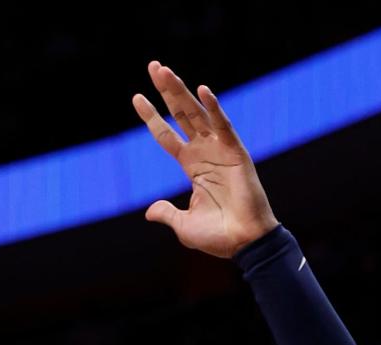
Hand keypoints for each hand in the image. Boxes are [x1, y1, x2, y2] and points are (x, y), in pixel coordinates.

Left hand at [133, 60, 277, 258]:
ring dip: (181, 91)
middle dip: (166, 91)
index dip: (152, 117)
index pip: (167, 135)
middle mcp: (204, 152)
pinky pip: (223, 126)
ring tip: (165, 71)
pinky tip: (202, 90)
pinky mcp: (236, 152)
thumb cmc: (218, 237)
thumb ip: (167, 213)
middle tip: (154, 66)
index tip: (136, 97)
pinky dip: (214, 108)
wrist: (243, 243)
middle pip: (181, 114)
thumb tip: (149, 211)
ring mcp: (220, 150)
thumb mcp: (184, 225)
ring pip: (197, 113)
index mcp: (192, 166)